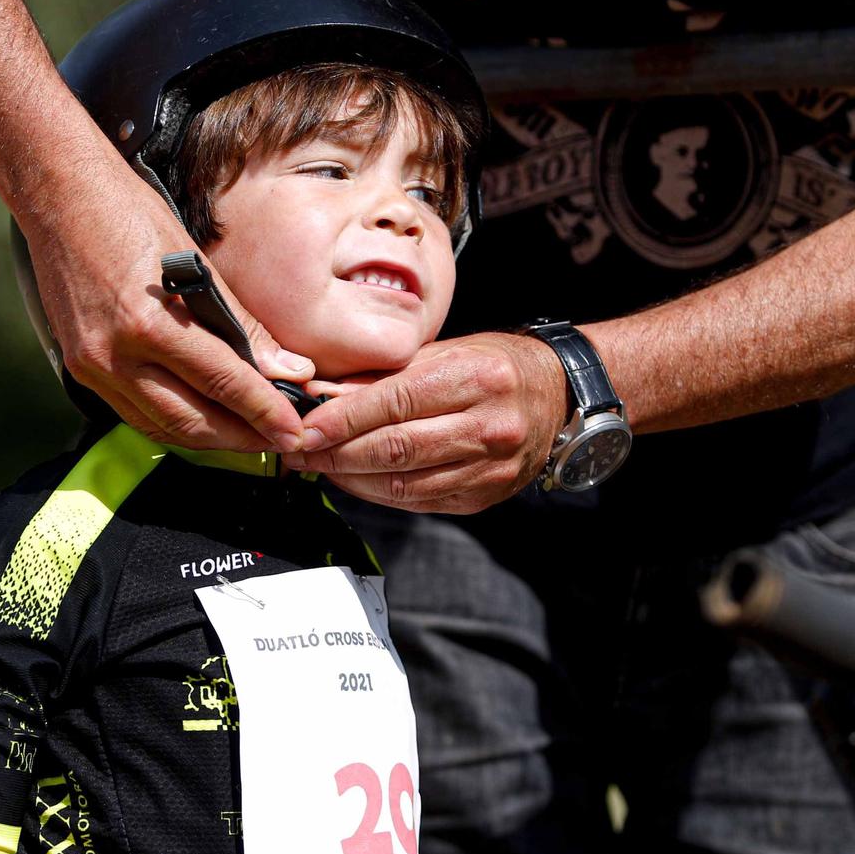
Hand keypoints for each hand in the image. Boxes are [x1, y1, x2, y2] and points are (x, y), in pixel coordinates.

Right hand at [16, 164, 313, 451]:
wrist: (58, 196)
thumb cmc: (130, 214)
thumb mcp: (195, 263)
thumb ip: (241, 325)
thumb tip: (288, 368)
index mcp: (149, 323)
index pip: (222, 382)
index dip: (265, 412)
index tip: (295, 431)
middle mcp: (115, 355)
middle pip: (192, 421)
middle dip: (242, 437)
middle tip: (281, 441)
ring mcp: (93, 366)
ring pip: (162, 426)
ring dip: (210, 438)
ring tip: (250, 435)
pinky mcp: (80, 368)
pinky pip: (135, 412)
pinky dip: (173, 421)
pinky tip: (203, 417)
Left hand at [283, 332, 567, 513]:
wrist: (557, 394)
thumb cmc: (494, 364)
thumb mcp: (443, 352)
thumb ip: (385, 376)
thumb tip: (323, 396)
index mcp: (477, 377)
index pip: (395, 402)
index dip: (342, 419)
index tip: (304, 428)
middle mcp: (489, 425)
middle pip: (395, 448)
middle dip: (336, 453)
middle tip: (297, 452)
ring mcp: (491, 467)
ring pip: (403, 483)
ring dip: (351, 479)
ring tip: (318, 467)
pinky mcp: (486, 495)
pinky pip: (420, 501)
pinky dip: (379, 493)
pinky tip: (355, 481)